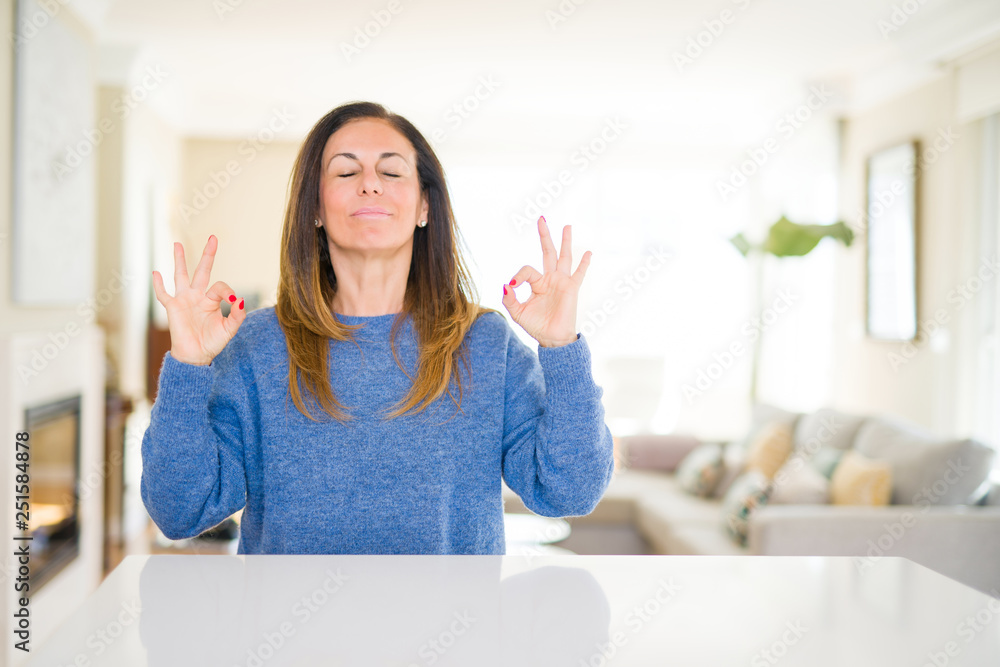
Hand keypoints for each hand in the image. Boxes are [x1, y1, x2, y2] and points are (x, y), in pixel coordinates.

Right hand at [152, 235, 245, 365]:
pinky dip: (158, 285)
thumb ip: (237, 315)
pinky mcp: (172, 308)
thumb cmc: (212, 342)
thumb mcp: (229, 329)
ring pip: (181, 276)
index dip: (227, 291)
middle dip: (208, 255)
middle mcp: (198, 296)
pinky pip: (163, 294)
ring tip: (177, 244)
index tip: (232, 302)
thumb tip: (239, 300)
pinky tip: (155, 273)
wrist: (196, 356)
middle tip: (213, 238)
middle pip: (202, 270)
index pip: (220, 286)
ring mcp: (184, 300)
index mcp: (212, 300)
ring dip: (180, 260)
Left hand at [502, 216, 590, 346]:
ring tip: (567, 226)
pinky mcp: (571, 289)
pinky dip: (584, 263)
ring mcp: (561, 282)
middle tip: (541, 219)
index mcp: (537, 284)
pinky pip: (579, 274)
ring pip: (564, 257)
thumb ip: (509, 299)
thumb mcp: (517, 313)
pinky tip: (588, 252)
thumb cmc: (536, 326)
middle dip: (544, 236)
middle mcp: (550, 280)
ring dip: (565, 242)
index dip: (518, 275)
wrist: (552, 339)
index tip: (512, 286)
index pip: (527, 270)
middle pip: (547, 252)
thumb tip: (506, 284)